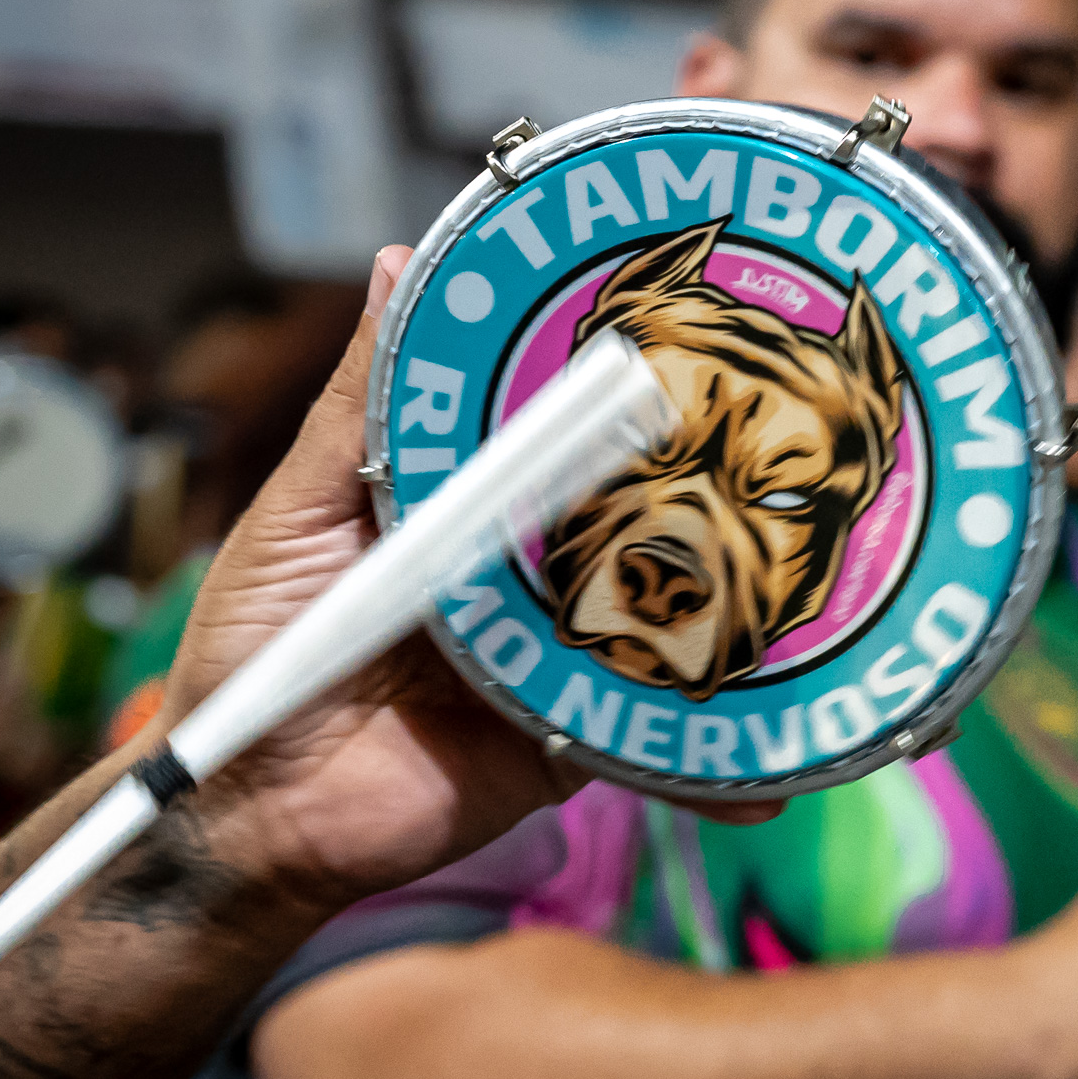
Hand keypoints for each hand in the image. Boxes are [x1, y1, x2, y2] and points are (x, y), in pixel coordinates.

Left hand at [154, 248, 779, 907]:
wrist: (248, 811)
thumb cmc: (252, 647)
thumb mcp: (298, 509)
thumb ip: (359, 410)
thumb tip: (400, 267)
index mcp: (472, 503)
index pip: (561, 434)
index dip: (618, 391)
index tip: (696, 333)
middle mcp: (528, 572)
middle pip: (632, 520)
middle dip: (709, 491)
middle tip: (797, 445)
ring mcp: (559, 658)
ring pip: (662, 628)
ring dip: (738, 622)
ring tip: (828, 592)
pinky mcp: (568, 740)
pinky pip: (647, 742)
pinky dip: (707, 767)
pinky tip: (768, 781)